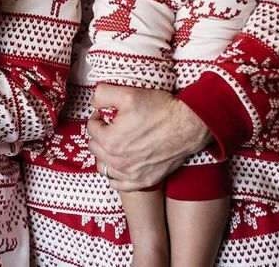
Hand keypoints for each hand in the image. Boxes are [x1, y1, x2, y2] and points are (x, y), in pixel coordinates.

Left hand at [87, 84, 209, 190]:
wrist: (187, 126)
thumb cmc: (160, 110)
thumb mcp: (128, 93)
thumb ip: (103, 94)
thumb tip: (93, 102)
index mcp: (111, 141)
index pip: (91, 128)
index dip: (97, 117)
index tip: (106, 114)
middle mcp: (119, 162)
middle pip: (94, 148)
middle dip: (100, 135)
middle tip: (111, 127)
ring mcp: (131, 174)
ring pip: (104, 167)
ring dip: (105, 155)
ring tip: (115, 144)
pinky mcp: (144, 181)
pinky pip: (119, 184)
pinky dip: (116, 175)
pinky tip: (121, 164)